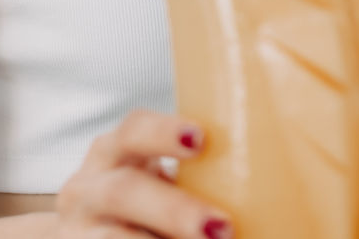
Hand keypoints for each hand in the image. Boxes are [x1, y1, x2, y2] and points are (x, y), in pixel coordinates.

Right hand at [55, 109, 233, 238]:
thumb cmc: (142, 208)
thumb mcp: (154, 186)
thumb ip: (198, 183)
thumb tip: (280, 192)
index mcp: (114, 154)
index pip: (134, 130)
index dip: (164, 132)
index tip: (201, 140)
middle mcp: (87, 188)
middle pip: (124, 190)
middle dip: (174, 211)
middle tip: (223, 228)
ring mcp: (78, 232)